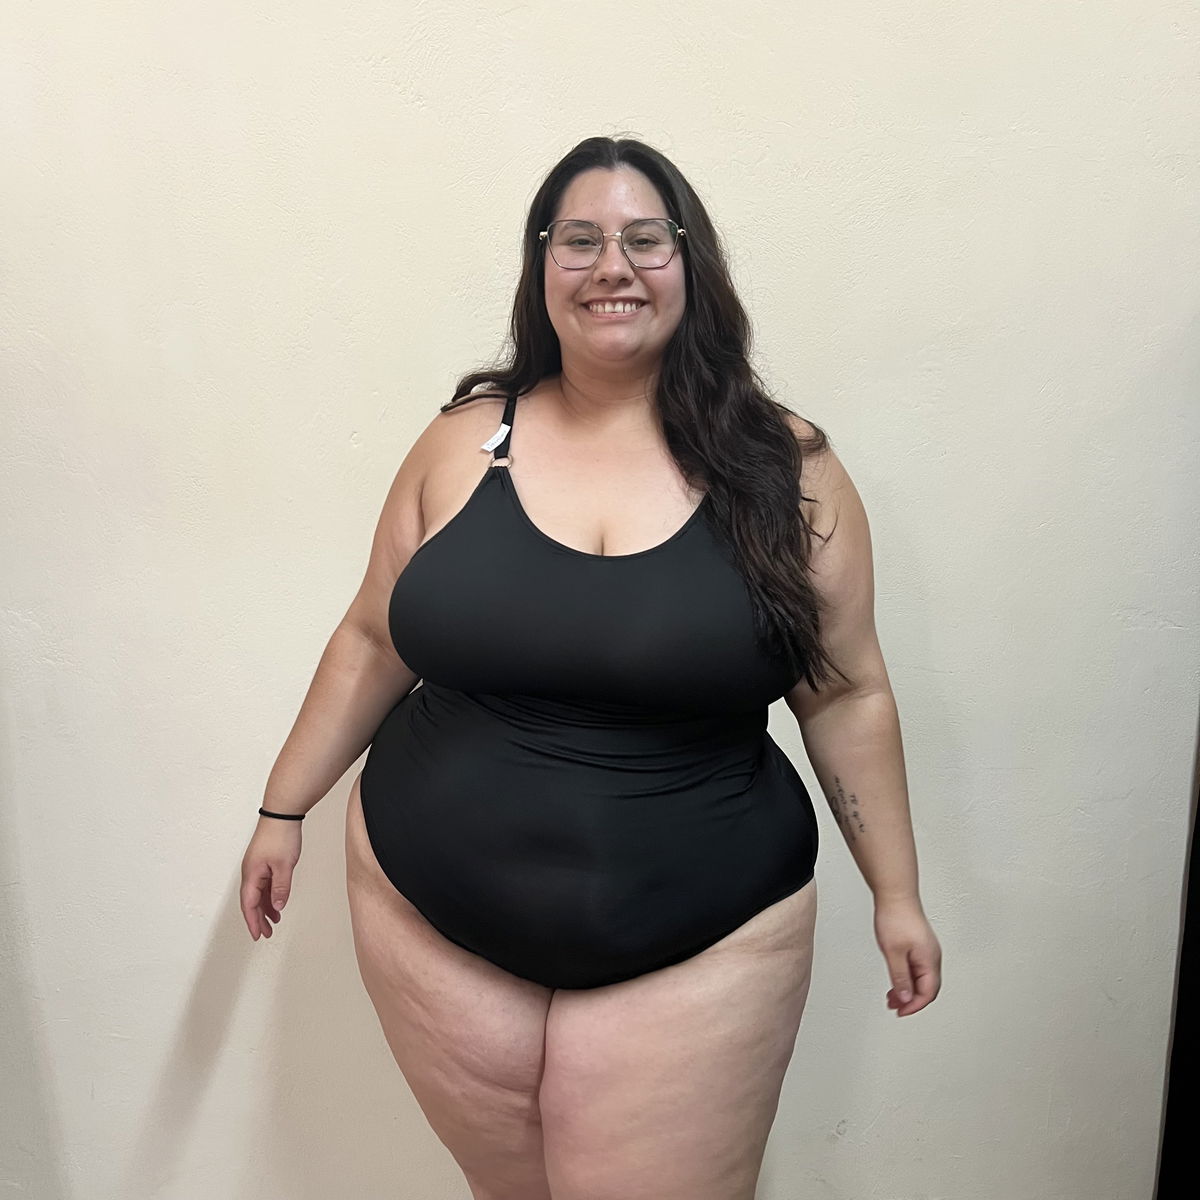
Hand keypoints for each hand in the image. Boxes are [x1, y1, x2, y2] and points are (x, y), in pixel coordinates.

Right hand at [240, 815, 302, 940]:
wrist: (283, 814)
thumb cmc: (281, 835)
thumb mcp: (284, 866)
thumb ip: (280, 888)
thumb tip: (277, 906)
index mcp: (251, 874)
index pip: (249, 904)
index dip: (253, 921)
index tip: (258, 935)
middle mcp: (250, 872)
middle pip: (251, 901)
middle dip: (258, 918)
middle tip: (266, 933)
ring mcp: (256, 866)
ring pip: (258, 893)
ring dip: (264, 907)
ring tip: (275, 921)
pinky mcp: (263, 861)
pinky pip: (263, 884)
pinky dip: (269, 895)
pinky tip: (277, 901)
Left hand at [873, 895, 941, 1016]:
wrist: (895, 894)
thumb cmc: (896, 917)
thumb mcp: (893, 952)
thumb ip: (900, 977)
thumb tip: (905, 997)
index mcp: (929, 960)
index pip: (927, 992)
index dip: (914, 1005)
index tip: (900, 1011)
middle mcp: (932, 956)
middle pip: (926, 988)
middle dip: (911, 1000)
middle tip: (894, 1006)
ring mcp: (927, 950)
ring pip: (921, 978)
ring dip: (908, 990)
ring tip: (892, 996)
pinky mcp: (920, 945)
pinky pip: (917, 968)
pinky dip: (907, 978)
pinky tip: (896, 979)